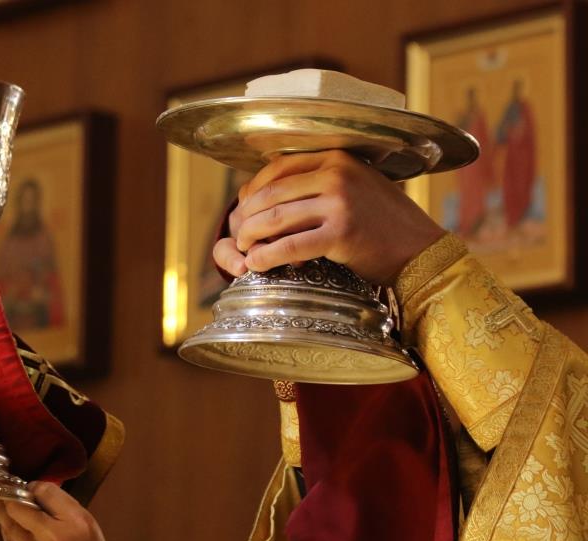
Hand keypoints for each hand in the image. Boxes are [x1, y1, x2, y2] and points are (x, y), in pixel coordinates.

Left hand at [0, 482, 114, 540]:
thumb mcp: (88, 524)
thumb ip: (63, 505)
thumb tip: (36, 491)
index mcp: (74, 522)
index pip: (45, 491)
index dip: (34, 487)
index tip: (29, 488)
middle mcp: (53, 539)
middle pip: (18, 507)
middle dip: (10, 499)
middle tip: (3, 493)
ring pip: (9, 526)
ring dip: (5, 516)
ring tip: (0, 506)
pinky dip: (9, 536)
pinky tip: (11, 532)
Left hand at [213, 150, 445, 284]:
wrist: (421, 250)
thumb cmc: (384, 223)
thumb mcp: (356, 186)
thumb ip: (323, 182)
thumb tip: (275, 190)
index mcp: (338, 158)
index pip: (278, 167)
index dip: (253, 189)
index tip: (242, 208)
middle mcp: (338, 174)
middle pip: (272, 193)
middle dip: (247, 216)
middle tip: (237, 234)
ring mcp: (340, 203)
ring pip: (277, 218)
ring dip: (251, 236)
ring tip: (242, 249)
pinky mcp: (342, 233)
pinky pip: (292, 245)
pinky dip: (268, 256)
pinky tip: (256, 264)